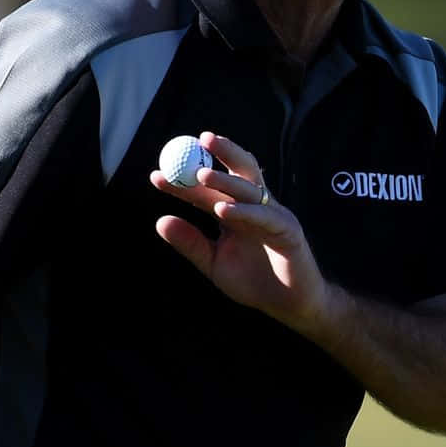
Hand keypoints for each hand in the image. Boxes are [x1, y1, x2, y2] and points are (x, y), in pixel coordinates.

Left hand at [150, 131, 333, 334]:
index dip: (182, 181)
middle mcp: (253, 207)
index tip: (156, 175)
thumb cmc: (254, 283)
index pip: (206, 190)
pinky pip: (264, 216)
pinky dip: (244, 211)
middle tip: (197, 141)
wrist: (289, 304)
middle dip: (222, 151)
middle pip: (239, 170)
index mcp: (234, 212)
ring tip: (202, 175)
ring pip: (250, 189)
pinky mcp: (287, 229)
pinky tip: (223, 210)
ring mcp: (272, 215)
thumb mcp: (213, 263)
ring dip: (226, 180)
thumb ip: (191, 243)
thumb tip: (160, 220)